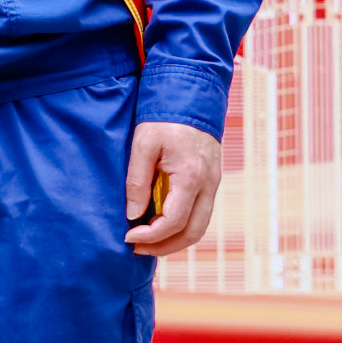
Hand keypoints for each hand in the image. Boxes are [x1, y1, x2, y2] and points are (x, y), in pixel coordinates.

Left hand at [124, 118, 222, 255]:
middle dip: (165, 247)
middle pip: (193, 233)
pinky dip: (183, 226)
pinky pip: (200, 213)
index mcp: (191, 176)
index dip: (151, 236)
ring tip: (148, 241)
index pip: (174, 221)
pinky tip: (161, 224)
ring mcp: (213, 183)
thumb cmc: (164, 116)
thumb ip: (137, 181)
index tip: (128, 236)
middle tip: (137, 249)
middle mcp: (208, 184)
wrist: (192, 94)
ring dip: (175, 240)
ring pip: (200, 226)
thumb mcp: (143, 144)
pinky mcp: (211, 180)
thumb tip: (133, 215)